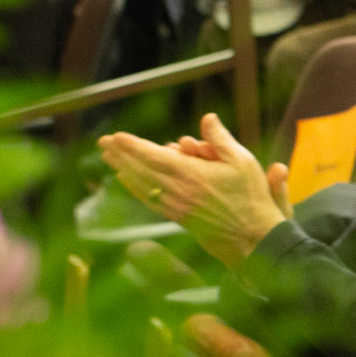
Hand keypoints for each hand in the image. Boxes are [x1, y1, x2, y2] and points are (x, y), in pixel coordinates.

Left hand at [99, 113, 289, 264]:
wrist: (252, 238)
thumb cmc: (250, 199)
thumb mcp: (242, 161)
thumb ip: (220, 139)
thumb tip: (207, 118)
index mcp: (191, 174)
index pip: (154, 156)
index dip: (133, 146)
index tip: (116, 137)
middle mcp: (179, 191)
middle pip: (141, 170)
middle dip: (121, 155)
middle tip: (103, 143)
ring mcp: (176, 206)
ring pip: (143, 185)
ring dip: (124, 170)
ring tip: (109, 159)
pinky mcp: (178, 217)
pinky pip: (150, 200)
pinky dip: (135, 188)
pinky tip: (127, 181)